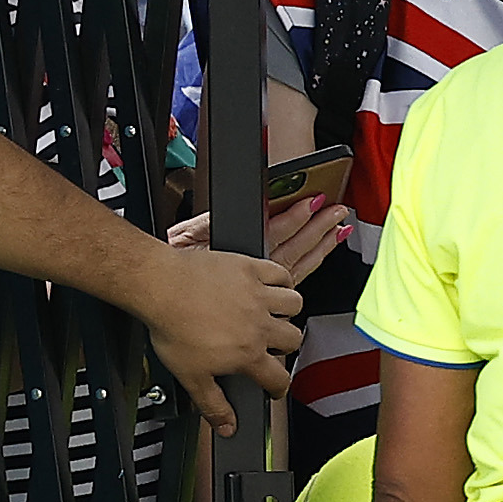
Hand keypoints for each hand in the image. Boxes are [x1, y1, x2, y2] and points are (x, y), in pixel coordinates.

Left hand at [135, 235, 303, 403]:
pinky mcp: (251, 269)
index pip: (278, 377)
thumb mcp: (189, 376)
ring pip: (294, 304)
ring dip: (288, 311)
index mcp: (247, 352)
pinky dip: (282, 280)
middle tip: (271, 346)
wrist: (160, 287)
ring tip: (275, 314)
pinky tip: (273, 286)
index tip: (274, 387)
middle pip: (293, 339)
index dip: (278, 388)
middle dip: (285, 346)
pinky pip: (281, 274)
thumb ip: (212, 404)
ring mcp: (258, 295)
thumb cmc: (172, 326)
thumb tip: (227, 427)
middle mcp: (259, 324)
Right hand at [186, 194, 353, 284]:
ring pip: (301, 265)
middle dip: (319, 228)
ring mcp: (263, 290)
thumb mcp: (185, 237)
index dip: (297, 218)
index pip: (275, 232)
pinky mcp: (264, 298)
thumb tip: (222, 213)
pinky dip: (313, 262)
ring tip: (339, 229)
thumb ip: (206, 224)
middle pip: (296, 248)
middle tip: (338, 211)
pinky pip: (295, 279)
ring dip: (322, 246)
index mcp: (240, 254)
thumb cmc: (177, 270)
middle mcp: (255, 274)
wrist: (164, 293)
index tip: (314, 202)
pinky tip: (323, 250)